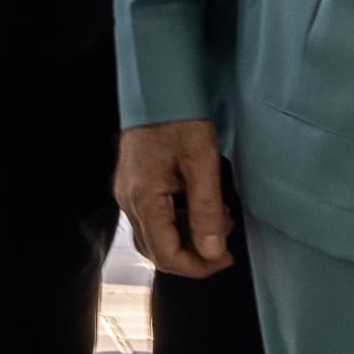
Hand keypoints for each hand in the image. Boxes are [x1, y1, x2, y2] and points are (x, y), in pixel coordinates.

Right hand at [114, 118, 235, 276]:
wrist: (156, 87)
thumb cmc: (180, 119)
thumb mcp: (202, 162)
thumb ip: (207, 211)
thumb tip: (213, 253)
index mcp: (143, 199)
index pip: (167, 256)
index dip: (198, 267)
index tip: (226, 258)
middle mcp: (128, 201)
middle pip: (157, 252)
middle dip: (193, 257)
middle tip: (225, 246)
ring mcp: (127, 193)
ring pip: (154, 236)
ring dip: (186, 240)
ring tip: (218, 222)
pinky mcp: (133, 185)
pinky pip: (153, 219)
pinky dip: (177, 224)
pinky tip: (199, 209)